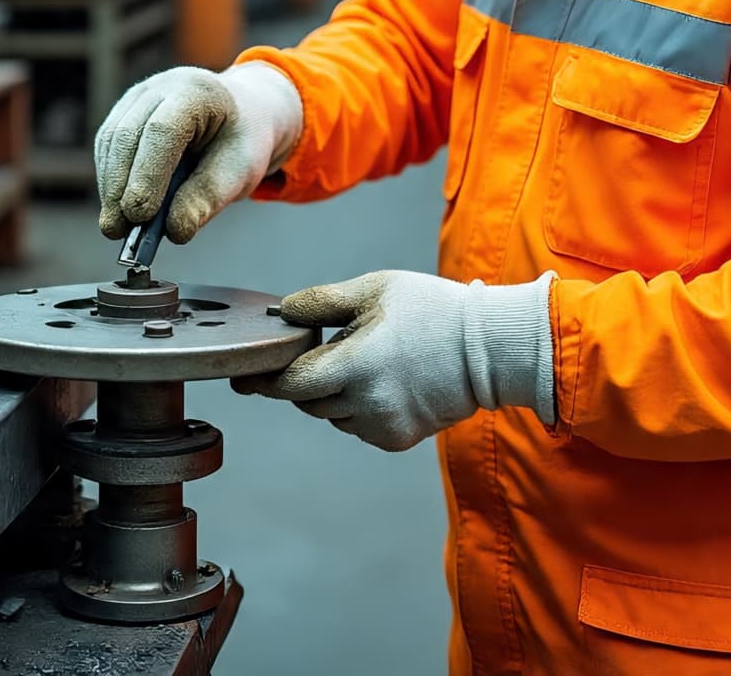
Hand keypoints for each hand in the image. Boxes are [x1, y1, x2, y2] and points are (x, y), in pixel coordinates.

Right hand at [94, 62, 301, 241]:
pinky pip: (108, 146)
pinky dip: (111, 178)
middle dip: (120, 186)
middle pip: (128, 134)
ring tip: (116, 227)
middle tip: (117, 231)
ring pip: (111, 140)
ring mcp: (139, 96)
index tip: (139, 215)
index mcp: (198, 92)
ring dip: (110, 186)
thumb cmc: (242, 140)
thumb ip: (209, 197)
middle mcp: (162, 87)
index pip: (163, 131)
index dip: (147, 174)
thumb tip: (175, 231)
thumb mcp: (241, 169)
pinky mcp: (125, 112)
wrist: (242, 113)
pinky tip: (117, 206)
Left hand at [233, 269, 555, 451]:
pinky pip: (358, 425)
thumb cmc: (433, 309)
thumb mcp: (376, 289)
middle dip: (306, 377)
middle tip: (325, 350)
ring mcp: (381, 426)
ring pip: (332, 414)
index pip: (290, 383)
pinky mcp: (396, 440)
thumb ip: (322, 301)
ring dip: (334, 393)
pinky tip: (387, 381)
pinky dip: (359, 407)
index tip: (242, 377)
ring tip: (370, 359)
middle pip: (307, 400)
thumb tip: (282, 312)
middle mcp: (365, 403)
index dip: (263, 380)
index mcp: (356, 364)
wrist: (488, 349)